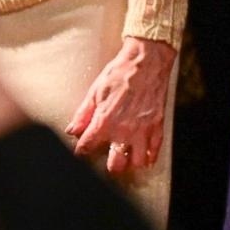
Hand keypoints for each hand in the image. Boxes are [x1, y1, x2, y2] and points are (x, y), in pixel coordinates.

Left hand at [65, 36, 176, 173]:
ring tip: (124, 160)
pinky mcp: (157, 128)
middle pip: (116, 163)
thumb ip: (83, 114)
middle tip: (105, 161)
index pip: (89, 145)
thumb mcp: (94, 92)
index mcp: (106, 121)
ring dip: (130, 163)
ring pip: (137, 162)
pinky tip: (143, 158)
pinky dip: (149, 158)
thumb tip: (72, 130)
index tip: (80, 152)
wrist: (146, 64)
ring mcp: (143, 131)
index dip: (82, 150)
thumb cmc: (119, 74)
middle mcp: (125, 130)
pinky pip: (154, 152)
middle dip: (108, 165)